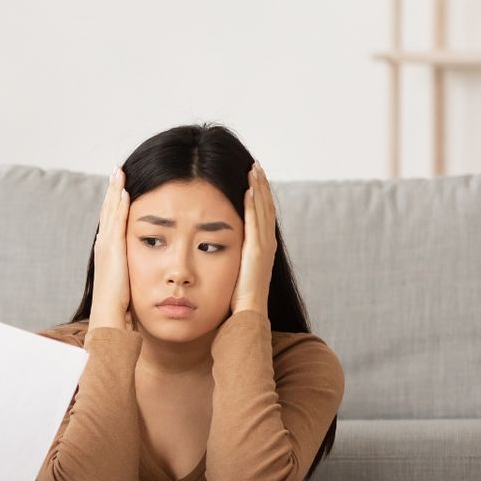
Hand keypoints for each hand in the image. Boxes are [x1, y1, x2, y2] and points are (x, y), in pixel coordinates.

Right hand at [89, 168, 132, 332]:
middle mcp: (103, 245)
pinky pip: (116, 221)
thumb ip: (132, 270)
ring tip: (119, 172)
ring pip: (110, 211)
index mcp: (107, 252)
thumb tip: (146, 267)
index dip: (114, 203)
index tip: (120, 186)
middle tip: (117, 170)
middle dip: (112, 190)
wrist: (109, 317)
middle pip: (107, 211)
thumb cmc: (120, 307)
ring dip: (115, 190)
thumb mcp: (127, 282)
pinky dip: (119, 204)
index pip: (111, 221)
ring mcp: (105, 246)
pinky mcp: (112, 249)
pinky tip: (125, 190)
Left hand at [234, 162, 277, 314]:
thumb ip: (229, 254)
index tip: (251, 176)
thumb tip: (214, 245)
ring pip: (263, 211)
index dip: (258, 194)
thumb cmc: (236, 298)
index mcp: (261, 247)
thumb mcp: (233, 270)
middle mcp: (266, 244)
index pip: (261, 214)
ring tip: (253, 169)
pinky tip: (247, 190)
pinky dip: (252, 206)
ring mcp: (263, 247)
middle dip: (260, 185)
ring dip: (258, 189)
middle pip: (265, 207)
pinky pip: (255, 224)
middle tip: (255, 165)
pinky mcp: (257, 252)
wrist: (247, 315)